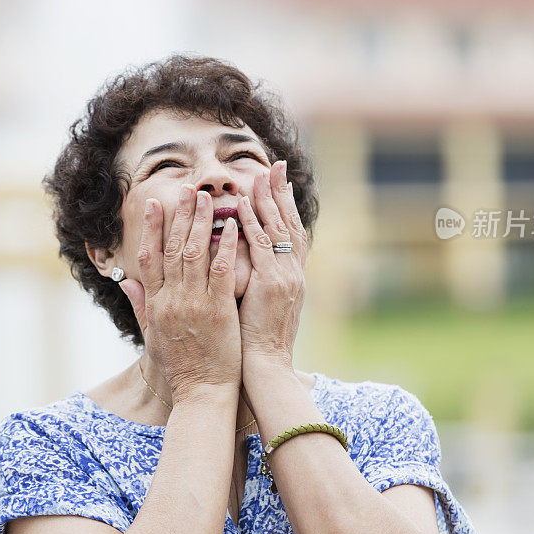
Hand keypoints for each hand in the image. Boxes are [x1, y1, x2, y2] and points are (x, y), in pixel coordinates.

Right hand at [119, 185, 241, 398]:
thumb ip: (140, 304)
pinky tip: (235, 227)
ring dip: (202, 223)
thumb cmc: (181, 367)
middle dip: (180, 216)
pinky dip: (228, 247)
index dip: (151, 228)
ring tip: (209, 198)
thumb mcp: (153, 335)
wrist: (202, 393)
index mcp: (156, 304)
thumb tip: (125, 280)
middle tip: (188, 189)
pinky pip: (223, 272)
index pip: (149, 257)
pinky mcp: (219, 310)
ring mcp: (195, 304)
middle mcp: (172, 299)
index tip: (154, 204)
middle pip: (173, 248)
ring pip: (196, 253)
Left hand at [237, 160, 307, 371]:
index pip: (291, 233)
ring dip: (268, 198)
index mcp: (292, 278)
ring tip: (260, 173)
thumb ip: (261, 282)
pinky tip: (241, 203)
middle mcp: (293, 273)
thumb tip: (254, 267)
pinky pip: (260, 245)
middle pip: (290, 223)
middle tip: (277, 165)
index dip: (286, 206)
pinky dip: (252, 221)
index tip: (281, 183)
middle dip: (282, 193)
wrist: (266, 368)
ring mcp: (284, 277)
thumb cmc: (258, 342)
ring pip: (277, 228)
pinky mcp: (270, 283)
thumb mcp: (265, 307)